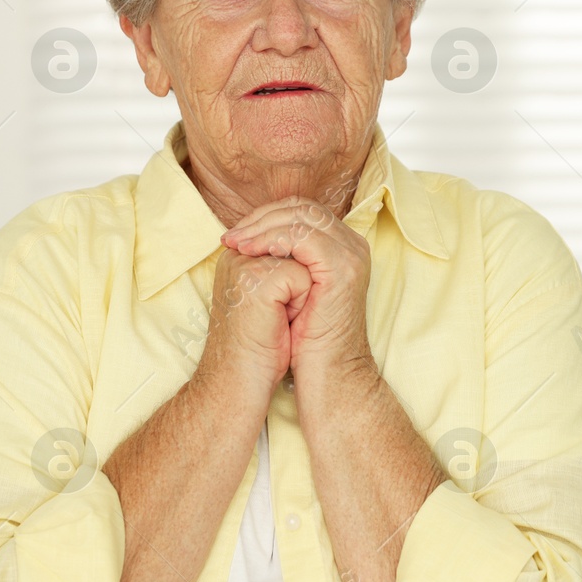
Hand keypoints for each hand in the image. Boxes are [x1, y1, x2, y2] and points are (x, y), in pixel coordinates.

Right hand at [198, 246, 312, 396]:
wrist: (239, 381)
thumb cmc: (258, 347)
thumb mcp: (269, 300)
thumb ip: (280, 270)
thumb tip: (311, 253)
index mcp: (237, 257)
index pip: (286, 242)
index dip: (296, 278)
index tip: (278, 308)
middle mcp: (237, 256)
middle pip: (296, 249)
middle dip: (299, 284)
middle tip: (280, 315)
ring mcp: (245, 265)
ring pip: (302, 261)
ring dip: (301, 292)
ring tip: (279, 318)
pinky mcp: (258, 279)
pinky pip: (302, 277)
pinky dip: (301, 303)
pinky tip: (281, 323)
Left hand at [220, 196, 371, 374]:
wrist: (326, 374)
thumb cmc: (304, 340)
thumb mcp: (289, 290)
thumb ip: (280, 260)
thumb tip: (246, 236)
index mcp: (341, 247)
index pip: (301, 211)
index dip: (266, 217)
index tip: (234, 235)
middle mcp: (351, 245)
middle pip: (302, 207)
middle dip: (261, 218)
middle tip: (231, 236)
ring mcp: (351, 254)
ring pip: (302, 217)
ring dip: (262, 227)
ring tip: (236, 243)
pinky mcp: (344, 267)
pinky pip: (304, 236)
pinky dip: (273, 239)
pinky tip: (250, 251)